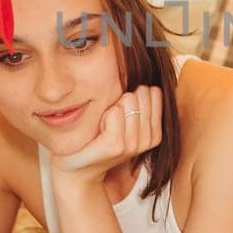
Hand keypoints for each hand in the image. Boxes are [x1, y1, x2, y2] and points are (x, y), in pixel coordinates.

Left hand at [50, 86, 164, 188]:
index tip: (121, 112)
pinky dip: (103, 115)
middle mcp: (149, 139)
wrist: (77, 167)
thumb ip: (138, 98)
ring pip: (128, 101)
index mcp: (155, 131)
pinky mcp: (117, 145)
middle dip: (122, 99)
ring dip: (111, 107)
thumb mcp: (124, 117)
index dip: (132, 95)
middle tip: (110, 120)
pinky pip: (114, 112)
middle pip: (141, 93)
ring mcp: (134, 144)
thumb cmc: (98, 136)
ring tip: (103, 125)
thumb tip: (145, 66)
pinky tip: (98, 128)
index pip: (154, 91)